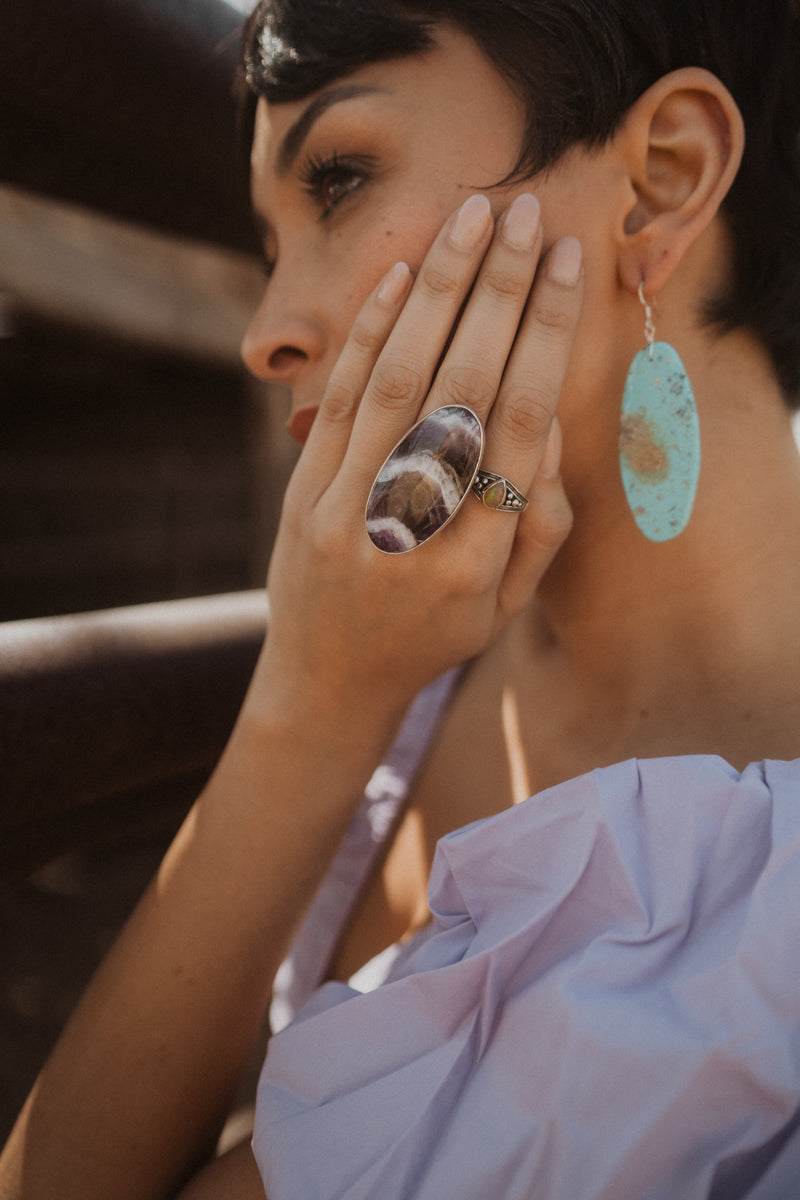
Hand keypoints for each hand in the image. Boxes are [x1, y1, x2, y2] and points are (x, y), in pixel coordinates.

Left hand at [255, 192, 582, 725]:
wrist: (329, 682)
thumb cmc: (431, 636)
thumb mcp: (505, 606)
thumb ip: (539, 524)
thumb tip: (547, 418)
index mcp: (476, 563)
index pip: (518, 425)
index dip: (544, 337)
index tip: (566, 267)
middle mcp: (412, 532)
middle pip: (461, 390)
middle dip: (498, 293)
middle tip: (525, 215)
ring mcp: (349, 513)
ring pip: (398, 382)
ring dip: (436, 291)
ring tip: (471, 218)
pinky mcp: (303, 496)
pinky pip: (339, 402)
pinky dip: (370, 333)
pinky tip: (400, 276)